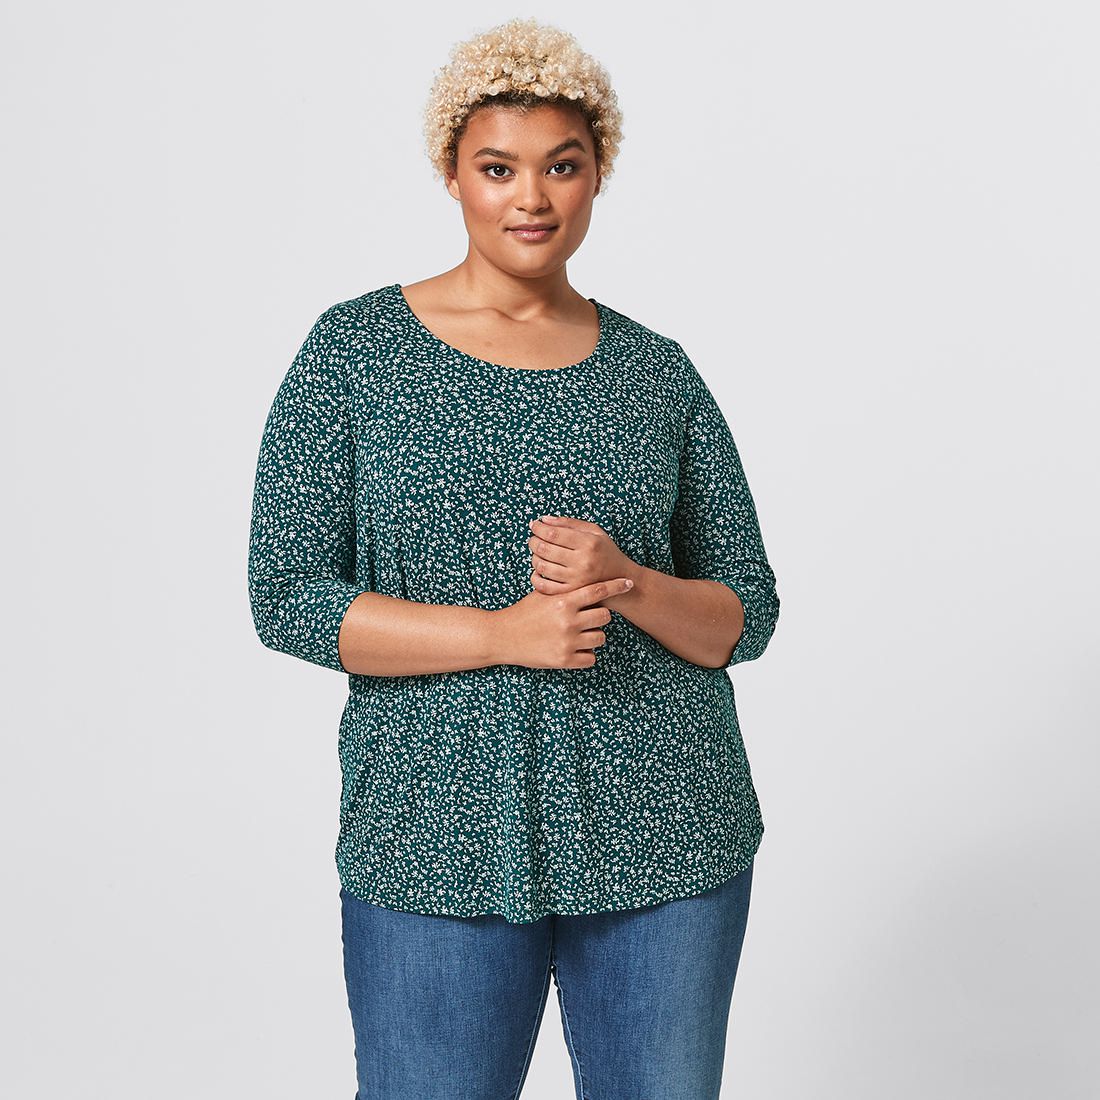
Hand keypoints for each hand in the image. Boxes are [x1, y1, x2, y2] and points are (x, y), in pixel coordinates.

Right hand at [493, 576, 634, 669]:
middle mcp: (568, 621)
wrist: (502, 636)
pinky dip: (586, 654)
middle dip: (599, 616)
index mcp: (563, 601)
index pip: (598, 590)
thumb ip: (565, 588)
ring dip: (594, 636)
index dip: (616, 585)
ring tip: (578, 634)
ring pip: (601, 638)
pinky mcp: (564, 660)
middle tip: (587, 617)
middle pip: (605, 616)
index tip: (629, 583)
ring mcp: (567, 642)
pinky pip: (591, 658)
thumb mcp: (543, 594)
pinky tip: (574, 649)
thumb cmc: (524, 612)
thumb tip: (586, 574)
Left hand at [527, 515, 637, 595]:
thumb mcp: (595, 532)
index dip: (538, 528)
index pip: (553, 533)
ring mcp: (576, 580)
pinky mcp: (571, 593)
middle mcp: (583, 562)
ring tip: (539, 553)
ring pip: (541, 566)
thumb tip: (544, 520)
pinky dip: (535, 577)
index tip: (534, 525)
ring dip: (534, 557)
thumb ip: (570, 523)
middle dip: (533, 541)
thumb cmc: (605, 552)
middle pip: (544, 549)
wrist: (621, 579)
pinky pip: (544, 585)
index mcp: (589, 543)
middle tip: (534, 539)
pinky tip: (539, 570)